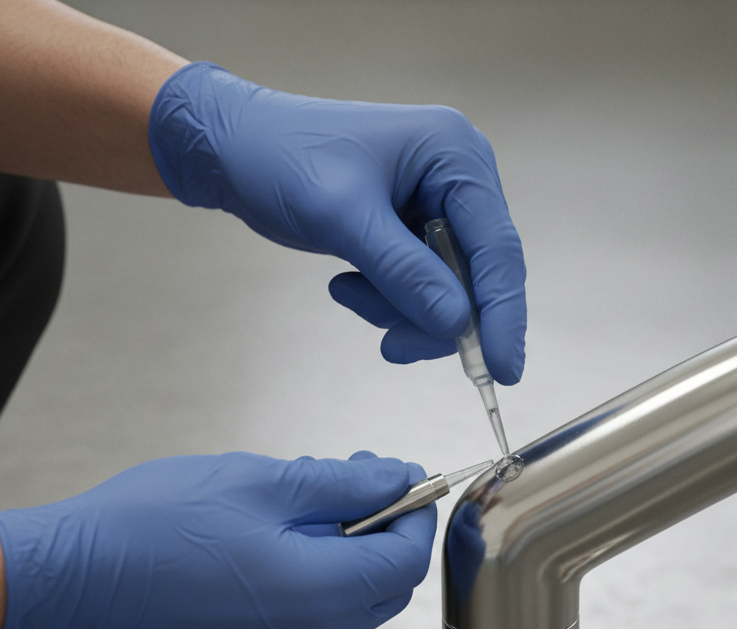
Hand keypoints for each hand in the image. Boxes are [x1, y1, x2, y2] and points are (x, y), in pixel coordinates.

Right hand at [0, 451, 434, 628]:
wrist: (71, 583)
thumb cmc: (151, 528)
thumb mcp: (261, 484)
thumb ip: (343, 484)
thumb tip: (396, 477)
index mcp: (320, 594)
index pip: (407, 559)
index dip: (416, 513)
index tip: (406, 476)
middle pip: (387, 585)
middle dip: (388, 529)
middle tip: (362, 478)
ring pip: (352, 602)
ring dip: (353, 551)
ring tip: (317, 501)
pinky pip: (315, 616)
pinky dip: (321, 576)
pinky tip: (288, 537)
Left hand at [148, 63, 525, 383]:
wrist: (232, 149)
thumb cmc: (281, 158)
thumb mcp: (343, 218)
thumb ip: (405, 273)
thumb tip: (458, 325)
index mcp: (455, 155)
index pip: (497, 248)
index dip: (503, 314)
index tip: (503, 371)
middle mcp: (457, 178)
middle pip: (477, 277)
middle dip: (435, 319)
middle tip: (394, 348)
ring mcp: (437, 206)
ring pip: (448, 293)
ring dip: (401, 311)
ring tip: (349, 293)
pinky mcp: (414, 230)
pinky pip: (421, 289)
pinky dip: (387, 302)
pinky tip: (347, 283)